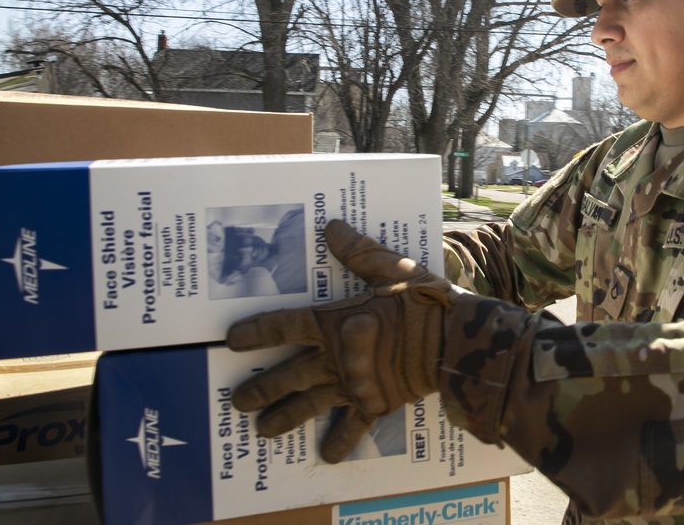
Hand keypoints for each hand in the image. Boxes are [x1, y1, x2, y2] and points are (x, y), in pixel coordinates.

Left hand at [227, 219, 456, 462]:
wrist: (453, 343)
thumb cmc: (422, 303)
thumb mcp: (391, 269)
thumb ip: (358, 252)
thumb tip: (331, 227)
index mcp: (335, 324)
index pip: (284, 327)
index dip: (255, 333)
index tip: (230, 341)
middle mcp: (336, 358)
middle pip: (288, 375)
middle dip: (261, 389)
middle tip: (238, 401)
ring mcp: (353, 385)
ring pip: (310, 404)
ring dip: (284, 418)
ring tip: (262, 432)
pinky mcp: (375, 403)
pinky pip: (354, 427)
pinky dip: (341, 441)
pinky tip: (327, 457)